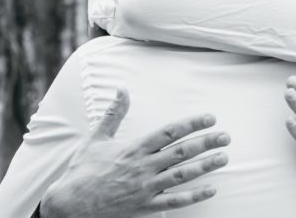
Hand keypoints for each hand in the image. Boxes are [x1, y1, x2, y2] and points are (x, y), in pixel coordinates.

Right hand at [41, 88, 229, 217]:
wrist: (69, 206)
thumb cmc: (83, 170)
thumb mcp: (96, 138)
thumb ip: (113, 113)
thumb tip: (121, 89)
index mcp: (133, 148)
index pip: (169, 132)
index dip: (191, 124)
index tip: (210, 118)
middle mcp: (143, 167)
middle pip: (181, 153)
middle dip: (206, 143)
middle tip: (226, 137)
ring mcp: (145, 188)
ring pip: (182, 176)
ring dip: (205, 167)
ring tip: (224, 158)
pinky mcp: (145, 207)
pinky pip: (174, 202)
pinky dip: (194, 196)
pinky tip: (211, 189)